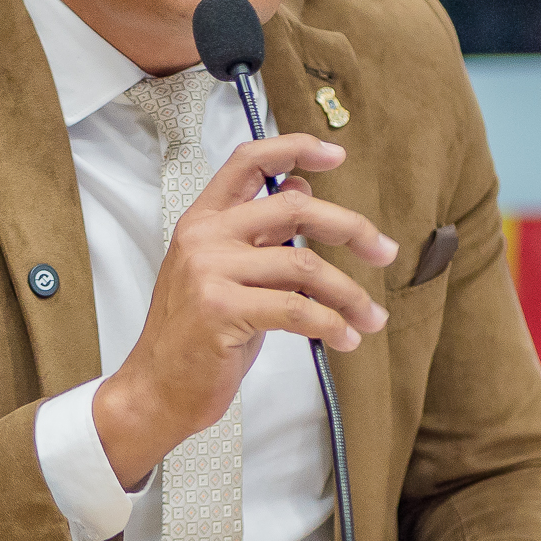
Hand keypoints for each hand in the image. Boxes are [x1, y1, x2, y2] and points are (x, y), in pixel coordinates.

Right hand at [93, 133, 396, 486]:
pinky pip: (297, 308)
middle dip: (351, 228)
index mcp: (203, 220)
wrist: (156, 390)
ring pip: (304, 265)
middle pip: (294, 208)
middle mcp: (204, 237)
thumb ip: (259, 233)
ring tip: (370, 317)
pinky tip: (344, 337)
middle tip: (384, 251)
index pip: (249, 162)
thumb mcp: (225, 274)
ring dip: (349, 294)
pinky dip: (331, 324)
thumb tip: (300, 190)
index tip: (336, 154)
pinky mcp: (222, 310)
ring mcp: (209, 272)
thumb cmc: (195, 338)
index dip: (295, 149)